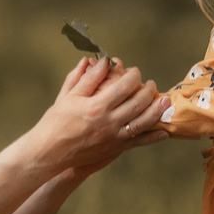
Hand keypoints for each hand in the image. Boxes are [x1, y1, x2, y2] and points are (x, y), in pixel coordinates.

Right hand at [35, 56, 161, 173]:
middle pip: (138, 103)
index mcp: (96, 106)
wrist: (50, 152)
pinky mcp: (114, 149)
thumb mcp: (68, 96)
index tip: (134, 70)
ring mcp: (113, 137)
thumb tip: (102, 61)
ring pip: (143, 122)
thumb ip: (87, 78)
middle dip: (148, 90)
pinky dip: (153, 137)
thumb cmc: (55, 122)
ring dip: (156, 110)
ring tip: (164, 100)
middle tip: (151, 83)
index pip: (123, 86)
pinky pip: (138, 142)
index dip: (133, 76)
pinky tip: (164, 131)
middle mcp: (108, 123)